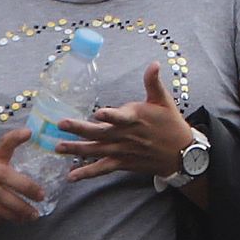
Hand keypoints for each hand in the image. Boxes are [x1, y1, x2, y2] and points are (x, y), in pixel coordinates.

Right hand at [0, 128, 42, 228]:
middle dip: (26, 185)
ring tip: (35, 214)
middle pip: (5, 174)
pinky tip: (23, 219)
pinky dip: (13, 216)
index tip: (30, 132)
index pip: (4, 144)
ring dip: (21, 206)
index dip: (15, 137)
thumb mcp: (8, 178)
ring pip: (1, 195)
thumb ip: (24, 172)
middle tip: (42, 195)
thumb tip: (61, 170)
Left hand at [57, 63, 195, 181]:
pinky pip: (103, 169)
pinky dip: (87, 173)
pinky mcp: (123, 163)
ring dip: (77, 149)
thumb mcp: (164, 101)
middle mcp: (127, 136)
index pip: (122, 117)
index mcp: (137, 118)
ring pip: (97, 150)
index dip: (111, 115)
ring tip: (58, 147)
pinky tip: (72, 176)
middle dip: (80, 129)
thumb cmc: (171, 124)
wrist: (181, 153)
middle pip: (101, 133)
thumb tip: (154, 63)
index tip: (99, 113)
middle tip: (61, 124)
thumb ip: (153, 83)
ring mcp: (124, 151)